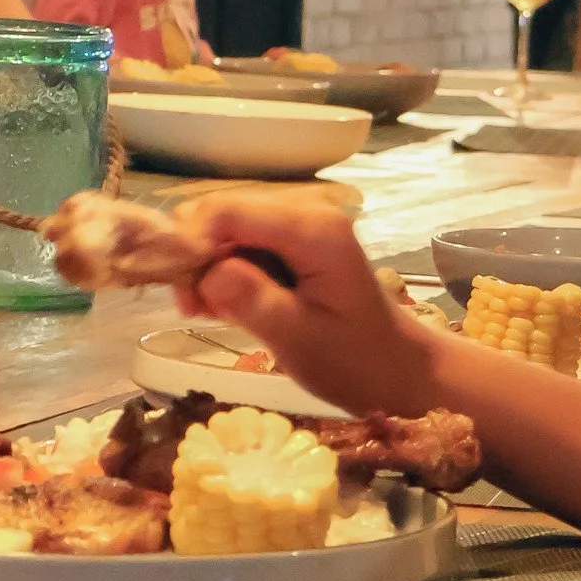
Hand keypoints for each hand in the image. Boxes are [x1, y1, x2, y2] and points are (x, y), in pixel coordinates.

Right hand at [174, 194, 440, 416]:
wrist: (397, 369)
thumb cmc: (355, 360)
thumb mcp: (298, 338)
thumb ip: (250, 299)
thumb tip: (205, 272)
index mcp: (311, 229)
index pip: (226, 210)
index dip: (191, 243)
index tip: (183, 294)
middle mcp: (304, 212)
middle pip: (220, 213)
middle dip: (197, 259)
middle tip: (195, 311)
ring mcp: (298, 225)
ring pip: (224, 230)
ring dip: (208, 270)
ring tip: (211, 314)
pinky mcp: (292, 242)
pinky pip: (240, 245)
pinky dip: (225, 274)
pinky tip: (228, 307)